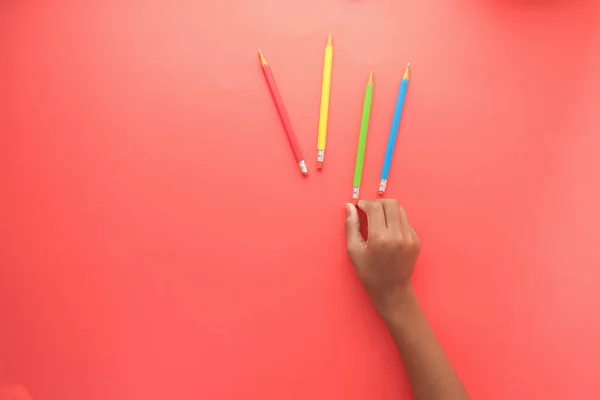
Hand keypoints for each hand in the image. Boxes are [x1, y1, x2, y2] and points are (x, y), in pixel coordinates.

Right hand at [345, 199, 420, 319]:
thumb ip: (351, 226)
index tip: (359, 207)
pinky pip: (406, 222)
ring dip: (387, 211)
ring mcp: (410, 238)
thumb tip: (349, 206)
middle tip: (369, 212)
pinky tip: (388, 233)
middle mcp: (397, 235)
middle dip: (377, 204)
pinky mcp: (416, 241)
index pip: (375, 207)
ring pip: (400, 210)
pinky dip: (395, 221)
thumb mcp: (354, 251)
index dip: (365, 204)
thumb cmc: (369, 273)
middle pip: (390, 203)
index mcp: (380, 238)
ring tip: (378, 222)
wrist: (392, 290)